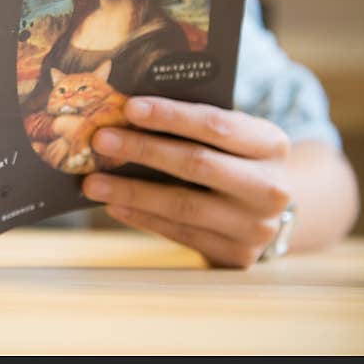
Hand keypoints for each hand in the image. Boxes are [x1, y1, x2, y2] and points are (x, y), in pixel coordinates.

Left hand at [82, 96, 291, 267]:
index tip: (130, 107)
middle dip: (143, 150)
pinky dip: (142, 218)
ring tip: (93, 182)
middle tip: (100, 140)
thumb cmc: (234, 161)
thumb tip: (128, 116)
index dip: (171, 115)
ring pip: (183, 205)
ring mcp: (256, 226)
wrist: (268, 212)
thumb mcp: (230, 139)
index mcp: (270, 144)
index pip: (216, 124)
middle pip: (197, 164)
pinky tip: (114, 205)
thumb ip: (192, 127)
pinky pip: (180, 233)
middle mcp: (270, 187)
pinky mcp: (237, 255)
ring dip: (131, 192)